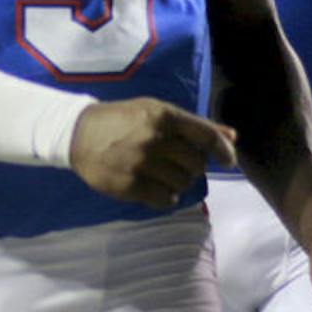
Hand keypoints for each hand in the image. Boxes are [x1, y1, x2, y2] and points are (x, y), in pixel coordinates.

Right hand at [69, 98, 237, 209]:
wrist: (79, 134)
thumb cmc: (123, 120)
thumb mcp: (156, 112)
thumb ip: (195, 126)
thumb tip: (232, 136)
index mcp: (163, 116)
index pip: (206, 135)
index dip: (223, 150)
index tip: (228, 160)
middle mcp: (155, 139)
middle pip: (197, 163)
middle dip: (192, 166)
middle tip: (178, 163)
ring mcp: (142, 164)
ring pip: (183, 183)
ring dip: (179, 181)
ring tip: (163, 173)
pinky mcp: (130, 185)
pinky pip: (166, 199)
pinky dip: (165, 196)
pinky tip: (154, 186)